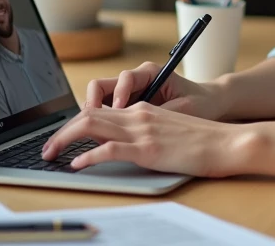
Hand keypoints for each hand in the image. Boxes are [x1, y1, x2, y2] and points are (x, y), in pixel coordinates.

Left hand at [41, 103, 258, 176]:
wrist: (227, 141)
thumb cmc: (204, 141)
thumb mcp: (170, 129)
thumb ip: (148, 131)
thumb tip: (127, 145)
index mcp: (143, 109)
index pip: (100, 110)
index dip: (75, 123)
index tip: (62, 138)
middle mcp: (139, 114)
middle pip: (88, 115)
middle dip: (62, 131)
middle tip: (47, 149)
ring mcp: (142, 130)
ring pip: (92, 126)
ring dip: (65, 140)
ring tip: (51, 154)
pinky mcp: (148, 148)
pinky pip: (109, 148)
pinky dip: (88, 156)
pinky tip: (77, 165)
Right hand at [82, 62, 230, 120]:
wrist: (210, 103)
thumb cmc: (200, 102)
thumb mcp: (184, 108)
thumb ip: (162, 114)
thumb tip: (142, 124)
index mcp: (150, 72)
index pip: (125, 78)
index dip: (119, 95)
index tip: (119, 110)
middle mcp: (136, 80)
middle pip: (101, 86)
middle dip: (92, 104)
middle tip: (88, 124)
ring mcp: (130, 93)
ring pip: (100, 99)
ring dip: (92, 115)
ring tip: (88, 134)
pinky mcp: (129, 107)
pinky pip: (107, 112)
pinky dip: (100, 123)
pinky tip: (99, 139)